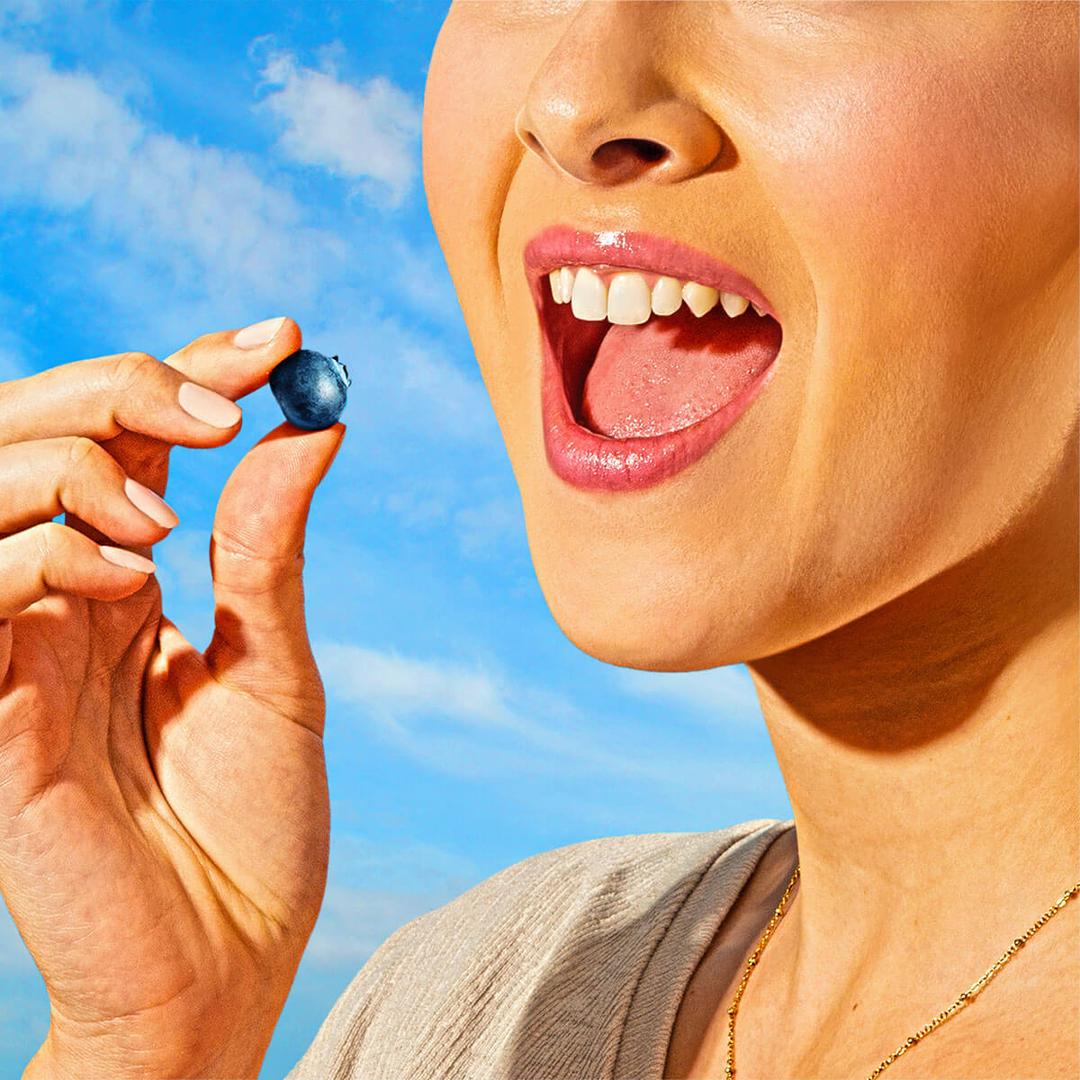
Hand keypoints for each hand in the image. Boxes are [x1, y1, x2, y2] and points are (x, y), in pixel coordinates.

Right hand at [0, 319, 344, 1077]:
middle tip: (224, 397)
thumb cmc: (254, 826)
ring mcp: (20, 643)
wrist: (225, 959)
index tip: (284, 339)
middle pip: (48, 432)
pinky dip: (46, 548)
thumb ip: (270, 553)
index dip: (194, 373)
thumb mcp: (276, 669)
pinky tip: (128, 571)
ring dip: (79, 457)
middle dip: (127, 384)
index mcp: (136, 583)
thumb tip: (312, 431)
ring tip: (167, 510)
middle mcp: (69, 595)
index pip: (139, 440)